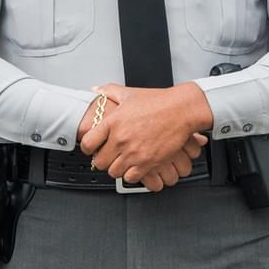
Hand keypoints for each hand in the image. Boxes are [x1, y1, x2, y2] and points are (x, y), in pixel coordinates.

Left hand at [79, 83, 208, 190]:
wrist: (182, 110)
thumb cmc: (159, 102)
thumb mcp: (130, 93)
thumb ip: (109, 91)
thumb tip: (96, 89)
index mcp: (113, 122)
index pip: (87, 144)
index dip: (88, 148)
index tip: (93, 148)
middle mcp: (121, 139)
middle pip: (99, 162)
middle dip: (103, 160)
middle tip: (109, 156)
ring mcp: (134, 152)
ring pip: (114, 172)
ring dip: (117, 168)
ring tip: (123, 161)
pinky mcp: (147, 162)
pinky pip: (130, 178)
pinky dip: (131, 174)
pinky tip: (135, 166)